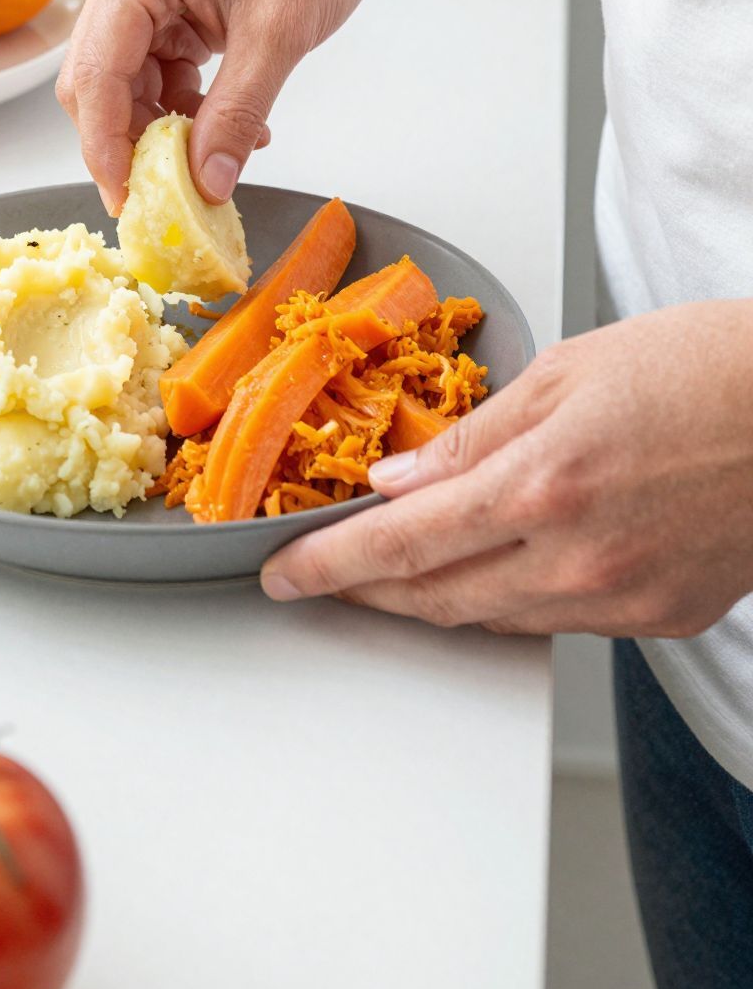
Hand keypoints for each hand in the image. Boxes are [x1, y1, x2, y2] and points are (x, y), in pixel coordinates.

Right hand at [57, 0, 388, 212]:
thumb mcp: (278, 34)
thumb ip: (237, 113)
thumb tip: (207, 183)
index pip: (96, 74)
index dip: (104, 145)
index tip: (127, 200)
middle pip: (97, 84)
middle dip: (131, 143)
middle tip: (169, 195)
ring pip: (126, 88)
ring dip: (165, 131)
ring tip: (219, 158)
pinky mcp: (169, 10)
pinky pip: (157, 76)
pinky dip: (186, 111)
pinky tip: (232, 128)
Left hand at [261, 306, 752, 635]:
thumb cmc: (706, 366)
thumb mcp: (572, 369)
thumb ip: (477, 434)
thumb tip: (401, 478)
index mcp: (542, 485)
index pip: (402, 543)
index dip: (331, 563)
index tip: (283, 571)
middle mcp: (577, 559)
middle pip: (437, 597)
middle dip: (365, 592)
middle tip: (316, 578)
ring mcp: (622, 599)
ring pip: (494, 618)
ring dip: (432, 598)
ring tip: (390, 572)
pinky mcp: (661, 616)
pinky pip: (558, 621)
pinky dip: (509, 599)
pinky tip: (491, 571)